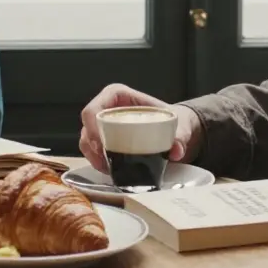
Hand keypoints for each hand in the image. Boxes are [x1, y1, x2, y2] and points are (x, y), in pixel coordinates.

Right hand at [78, 83, 203, 173]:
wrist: (174, 132)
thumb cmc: (171, 121)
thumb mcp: (179, 125)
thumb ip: (181, 137)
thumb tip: (176, 151)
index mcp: (118, 96)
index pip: (95, 107)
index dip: (92, 125)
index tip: (101, 145)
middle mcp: (106, 108)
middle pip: (87, 125)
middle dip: (91, 146)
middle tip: (105, 162)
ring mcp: (103, 125)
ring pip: (87, 140)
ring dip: (93, 156)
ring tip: (108, 169)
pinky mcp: (104, 140)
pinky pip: (92, 151)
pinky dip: (98, 162)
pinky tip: (109, 170)